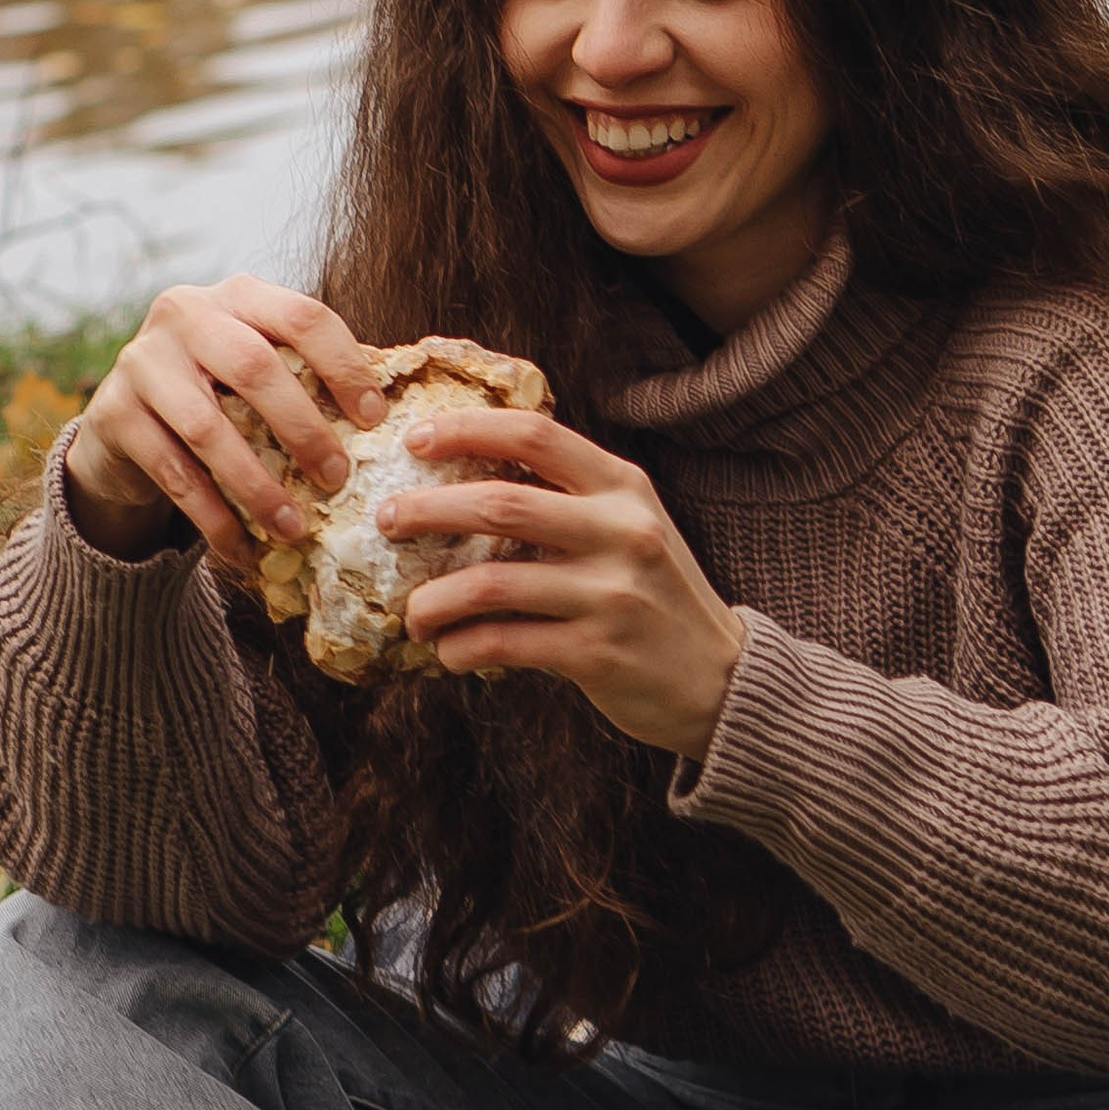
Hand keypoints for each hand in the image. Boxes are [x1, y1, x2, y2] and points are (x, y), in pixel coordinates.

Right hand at [63, 278, 386, 574]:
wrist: (124, 420)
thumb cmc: (216, 392)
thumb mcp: (256, 366)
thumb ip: (307, 373)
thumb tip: (389, 414)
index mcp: (237, 294)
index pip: (302, 315)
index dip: (344, 367)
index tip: (374, 421)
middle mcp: (185, 314)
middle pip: (254, 367)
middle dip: (303, 429)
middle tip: (338, 479)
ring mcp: (142, 362)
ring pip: (208, 428)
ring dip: (257, 485)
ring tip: (294, 528)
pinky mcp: (113, 414)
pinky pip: (172, 473)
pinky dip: (213, 517)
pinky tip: (243, 549)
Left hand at [383, 411, 743, 762]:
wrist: (722, 679)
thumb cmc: (657, 596)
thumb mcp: (631, 527)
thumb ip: (571, 499)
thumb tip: (468, 478)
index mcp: (623, 488)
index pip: (535, 436)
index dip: (467, 430)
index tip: (415, 440)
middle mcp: (620, 532)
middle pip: (500, 503)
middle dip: (427, 509)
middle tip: (386, 519)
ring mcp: (610, 594)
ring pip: (490, 582)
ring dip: (433, 599)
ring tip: (412, 613)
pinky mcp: (597, 653)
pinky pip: (504, 643)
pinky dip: (463, 648)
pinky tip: (450, 653)